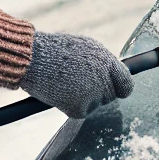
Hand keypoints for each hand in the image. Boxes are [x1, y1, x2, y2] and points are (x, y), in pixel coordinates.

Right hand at [19, 30, 133, 117]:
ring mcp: (92, 95)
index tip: (115, 89)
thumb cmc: (55, 51)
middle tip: (79, 83)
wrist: (32, 58)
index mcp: (107, 61)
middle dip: (98, 92)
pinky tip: (60, 92)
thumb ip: (104, 63)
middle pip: (110, 96)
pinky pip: (82, 112)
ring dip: (84, 99)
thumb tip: (115, 76)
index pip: (126, 84)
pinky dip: (71, 106)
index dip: (121, 87)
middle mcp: (103, 79)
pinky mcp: (79, 108)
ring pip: (95, 104)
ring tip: (66, 83)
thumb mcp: (85, 48)